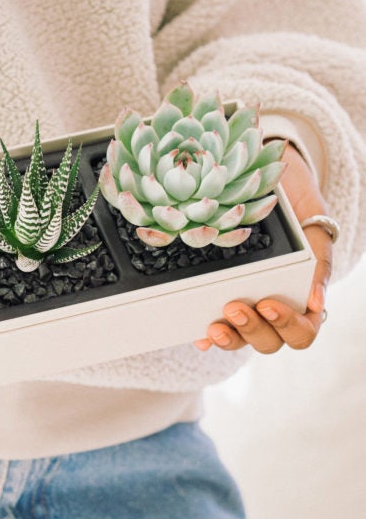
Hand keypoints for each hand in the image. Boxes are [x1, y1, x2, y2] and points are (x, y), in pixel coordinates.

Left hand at [195, 141, 332, 354]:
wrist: (269, 177)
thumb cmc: (298, 206)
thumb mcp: (314, 228)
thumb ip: (319, 263)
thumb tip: (315, 302)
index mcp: (304, 298)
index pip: (302, 331)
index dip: (286, 326)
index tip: (267, 304)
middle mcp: (276, 307)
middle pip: (270, 341)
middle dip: (252, 330)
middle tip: (233, 307)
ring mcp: (249, 304)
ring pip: (243, 338)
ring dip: (229, 337)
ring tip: (214, 326)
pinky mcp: (223, 294)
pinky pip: (216, 322)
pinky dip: (207, 333)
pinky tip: (198, 334)